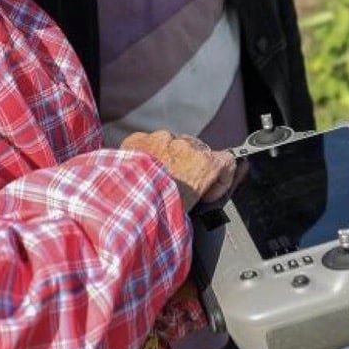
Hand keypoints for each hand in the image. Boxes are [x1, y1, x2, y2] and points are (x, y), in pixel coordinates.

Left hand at [122, 130, 240, 212]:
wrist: (120, 202)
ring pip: (172, 145)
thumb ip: (204, 197)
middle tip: (179, 192)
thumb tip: (207, 198)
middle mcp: (184, 146)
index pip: (227, 160)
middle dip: (192, 169)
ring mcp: (160, 139)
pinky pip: (149, 142)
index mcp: (202, 164)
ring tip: (155, 183)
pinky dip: (147, 155)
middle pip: (198, 153)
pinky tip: (140, 174)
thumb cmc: (156, 210)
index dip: (220, 180)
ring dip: (169, 160)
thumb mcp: (190, 210)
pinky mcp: (139, 138)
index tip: (208, 194)